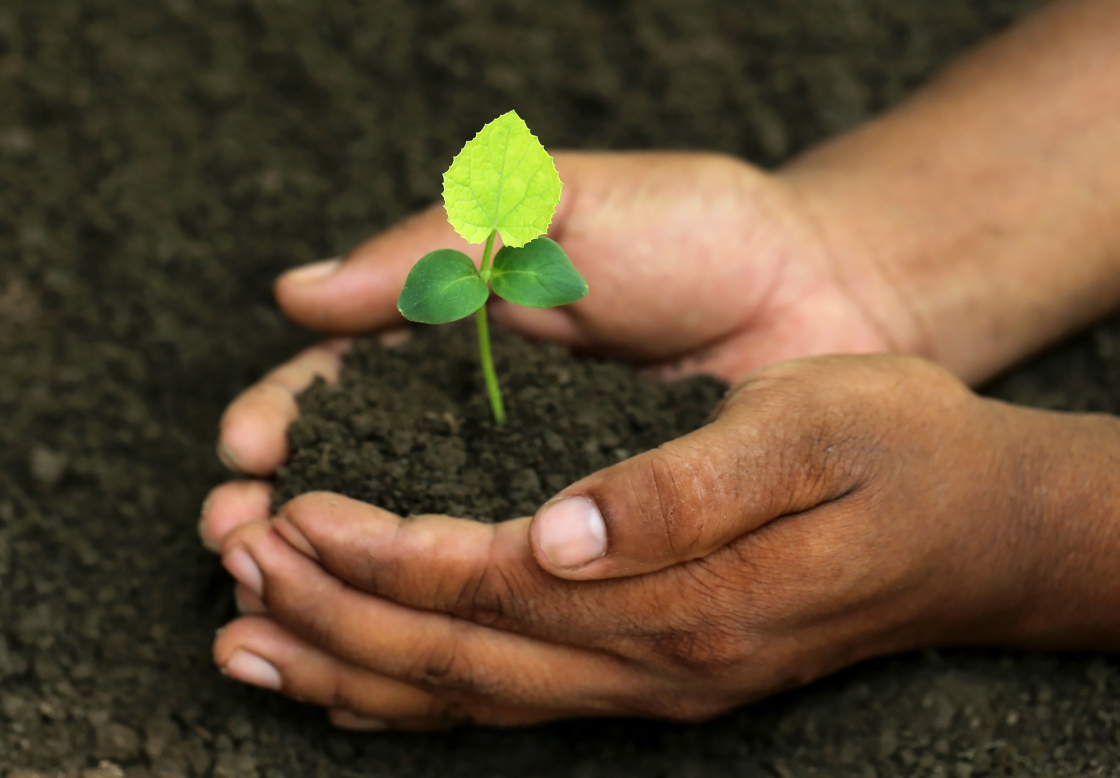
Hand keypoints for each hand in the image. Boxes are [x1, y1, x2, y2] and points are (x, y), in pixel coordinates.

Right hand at [200, 151, 904, 547]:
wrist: (823, 286)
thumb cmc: (693, 229)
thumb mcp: (554, 207)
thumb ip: (434, 245)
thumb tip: (298, 294)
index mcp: (458, 335)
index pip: (343, 386)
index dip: (287, 419)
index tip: (246, 453)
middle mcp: (481, 422)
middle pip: (357, 479)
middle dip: (287, 513)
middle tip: (236, 542)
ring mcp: (533, 488)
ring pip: (416, 547)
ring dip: (339, 580)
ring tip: (272, 607)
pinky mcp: (594, 542)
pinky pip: (506, 588)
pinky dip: (441, 616)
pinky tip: (377, 653)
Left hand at [211, 355, 1105, 729]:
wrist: (977, 527)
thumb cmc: (901, 451)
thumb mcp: (814, 430)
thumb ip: (687, 489)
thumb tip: (564, 528)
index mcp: (686, 596)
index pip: (493, 584)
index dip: (383, 553)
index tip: (293, 510)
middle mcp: (656, 662)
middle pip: (457, 655)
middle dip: (334, 610)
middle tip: (234, 562)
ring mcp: (653, 682)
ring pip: (467, 697)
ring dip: (350, 664)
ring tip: (246, 637)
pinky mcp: (651, 674)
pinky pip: (507, 701)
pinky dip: (414, 693)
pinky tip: (353, 678)